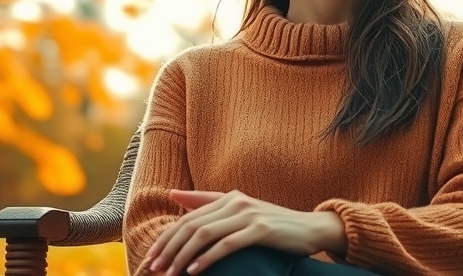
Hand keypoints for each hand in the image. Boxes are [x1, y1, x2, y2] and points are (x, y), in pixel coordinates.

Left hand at [145, 189, 346, 274]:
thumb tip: (174, 194)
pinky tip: (195, 271)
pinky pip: (227, 244)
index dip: (166, 237)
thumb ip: (208, 203)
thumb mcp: (241, 212)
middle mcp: (236, 202)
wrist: (312, 229)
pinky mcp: (261, 229)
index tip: (150, 257)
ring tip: (169, 273)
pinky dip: (208, 258)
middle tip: (153, 269)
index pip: (187, 216)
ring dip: (182, 256)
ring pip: (205, 234)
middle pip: (191, 224)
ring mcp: (249, 214)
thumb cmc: (275, 226)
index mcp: (229, 197)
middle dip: (168, 248)